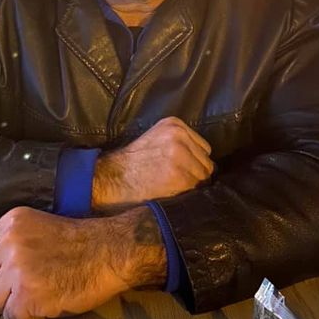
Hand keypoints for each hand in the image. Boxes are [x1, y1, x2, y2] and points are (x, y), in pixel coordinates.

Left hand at [0, 206, 164, 318]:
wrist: (107, 252)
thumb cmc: (77, 241)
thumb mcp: (37, 225)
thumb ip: (12, 239)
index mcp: (11, 221)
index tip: (2, 272)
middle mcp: (10, 242)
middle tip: (16, 290)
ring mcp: (17, 269)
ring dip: (8, 304)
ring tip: (27, 299)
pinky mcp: (28, 294)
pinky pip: (10, 316)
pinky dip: (23, 317)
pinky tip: (39, 306)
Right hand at [92, 116, 213, 208]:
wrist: (112, 177)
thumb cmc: (133, 163)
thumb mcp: (156, 138)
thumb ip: (180, 142)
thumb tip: (204, 160)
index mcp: (174, 124)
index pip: (203, 148)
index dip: (194, 162)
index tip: (182, 171)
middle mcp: (179, 136)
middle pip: (206, 162)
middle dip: (196, 174)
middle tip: (178, 182)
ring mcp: (180, 155)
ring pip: (204, 176)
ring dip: (192, 185)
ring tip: (174, 188)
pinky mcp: (180, 175)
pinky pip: (196, 189)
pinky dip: (187, 194)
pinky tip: (172, 193)